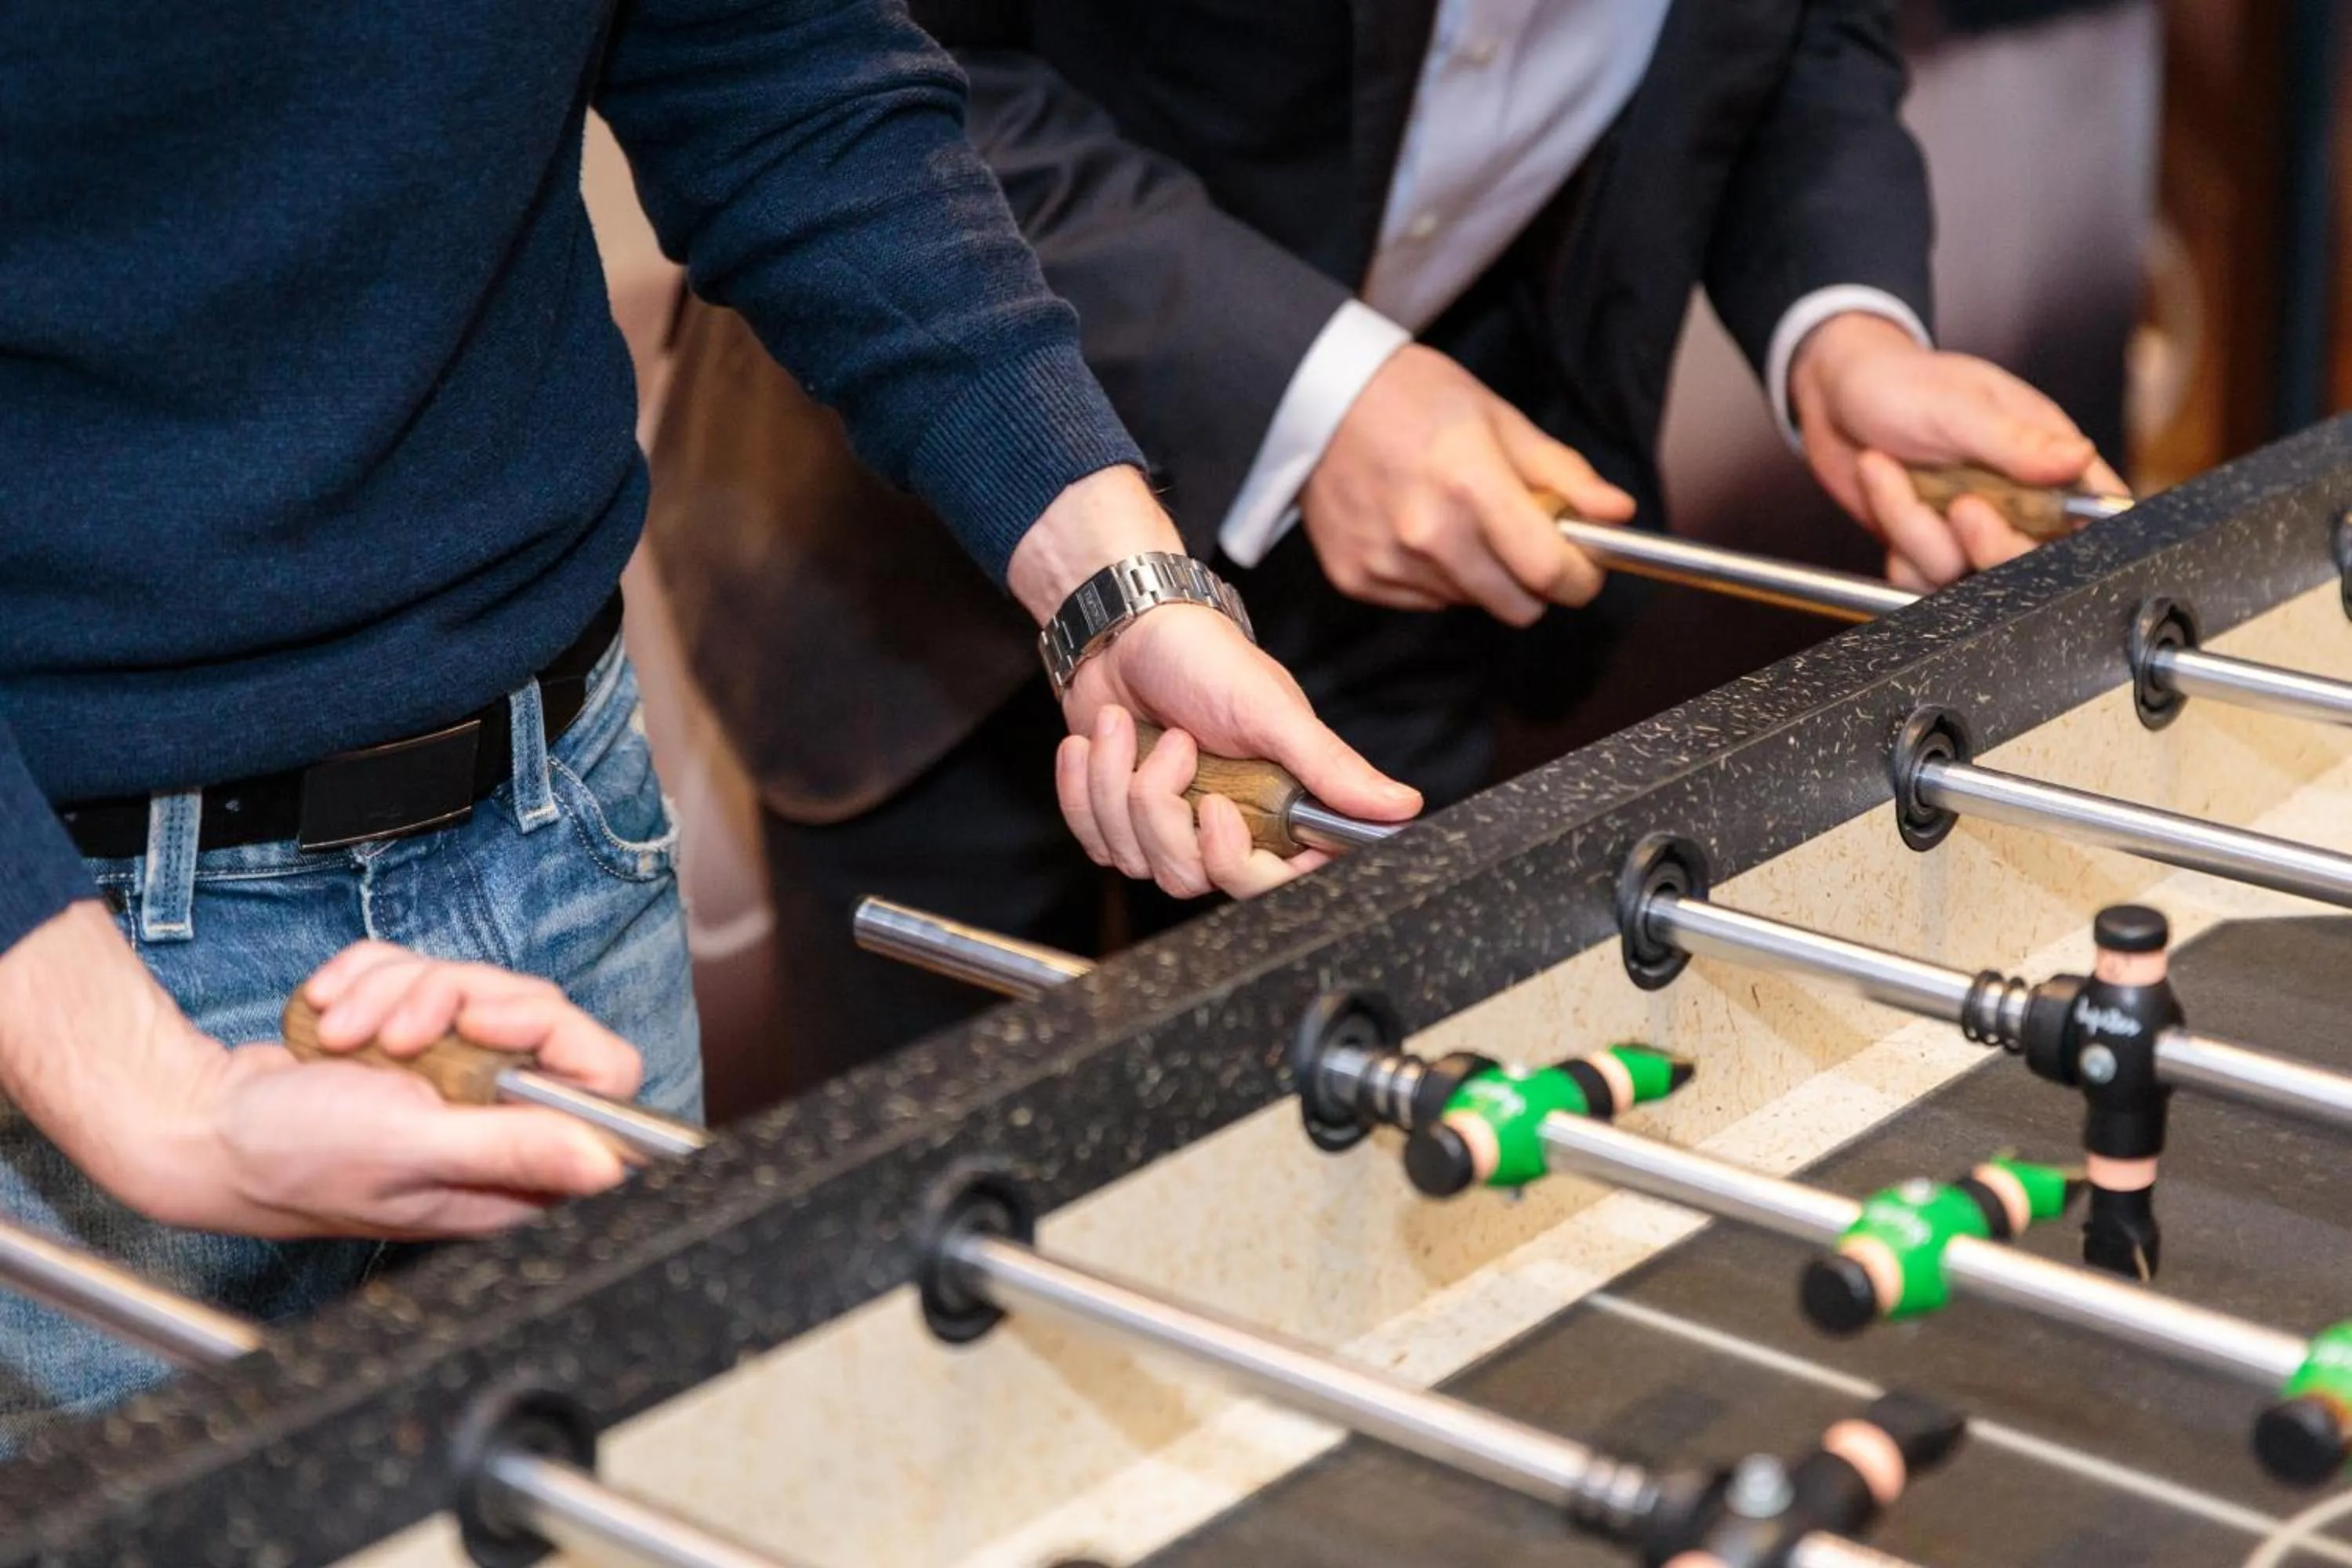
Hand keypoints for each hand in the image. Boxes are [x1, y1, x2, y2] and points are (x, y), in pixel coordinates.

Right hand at [0, 904, 636, 1239]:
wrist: (201, 1124)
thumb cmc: (291, 1156)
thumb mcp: (410, 1147)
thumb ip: (513, 1148)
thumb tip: (609, 1164)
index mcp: (515, 1168)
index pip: (604, 1078)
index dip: (554, 1031)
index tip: (482, 1018)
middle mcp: (496, 1121)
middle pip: (536, 1011)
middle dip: (451, 1001)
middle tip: (390, 1035)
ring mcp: (457, 1075)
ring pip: (474, 984)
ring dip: (398, 993)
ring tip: (343, 1038)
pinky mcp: (417, 1039)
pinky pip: (422, 971)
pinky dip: (371, 980)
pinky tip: (330, 1018)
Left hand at [1009, 468, 1420, 899]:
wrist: (1122, 630)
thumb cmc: (1204, 658)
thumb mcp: (1272, 711)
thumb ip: (1331, 767)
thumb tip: (1403, 807)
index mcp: (1281, 808)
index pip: (1277, 884)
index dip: (1242, 864)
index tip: (1218, 812)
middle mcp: (1231, 828)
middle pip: (1196, 878)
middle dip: (1162, 810)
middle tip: (1171, 744)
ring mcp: (1172, 830)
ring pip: (1140, 860)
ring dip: (1118, 783)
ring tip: (1127, 723)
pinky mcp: (1120, 823)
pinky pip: (1097, 841)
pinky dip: (1084, 786)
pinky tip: (1096, 739)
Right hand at [1300, 345, 1634, 624]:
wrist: (1316, 399)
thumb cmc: (1412, 397)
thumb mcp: (1498, 418)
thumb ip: (1562, 473)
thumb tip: (1617, 513)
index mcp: (1471, 485)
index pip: (1549, 572)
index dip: (1580, 579)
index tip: (1583, 568)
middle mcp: (1427, 534)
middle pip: (1516, 606)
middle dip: (1533, 581)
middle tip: (1521, 538)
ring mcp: (1388, 562)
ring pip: (1471, 604)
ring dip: (1480, 574)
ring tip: (1454, 518)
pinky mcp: (1358, 579)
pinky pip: (1425, 601)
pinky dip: (1434, 576)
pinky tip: (1413, 527)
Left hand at [1790, 313, 2128, 590]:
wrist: (1832, 396)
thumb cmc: (1899, 381)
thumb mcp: (1959, 405)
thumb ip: (2017, 441)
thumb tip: (2079, 458)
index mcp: (2045, 454)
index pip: (2094, 510)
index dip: (2082, 536)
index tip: (2040, 531)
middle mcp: (2015, 498)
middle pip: (2033, 561)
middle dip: (1991, 546)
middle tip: (1961, 507)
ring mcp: (1968, 527)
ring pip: (1962, 572)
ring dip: (1915, 528)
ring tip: (1887, 469)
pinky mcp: (1926, 545)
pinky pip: (1917, 576)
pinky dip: (1894, 539)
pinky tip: (1881, 491)